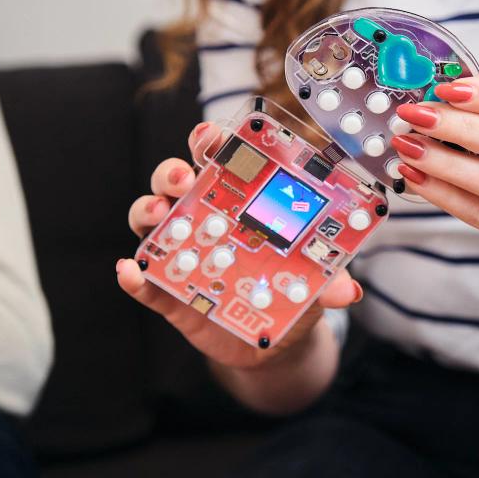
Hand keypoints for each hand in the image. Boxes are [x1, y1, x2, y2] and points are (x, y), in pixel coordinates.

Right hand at [117, 122, 362, 369]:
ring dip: (147, 210)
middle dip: (173, 171)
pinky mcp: (167, 293)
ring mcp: (180, 253)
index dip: (209, 140)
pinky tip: (129, 270)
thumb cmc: (292, 292)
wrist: (274, 344)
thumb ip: (328, 279)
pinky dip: (132, 275)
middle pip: (175, 181)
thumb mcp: (314, 282)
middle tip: (184, 177)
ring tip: (158, 214)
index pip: (218, 160)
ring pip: (150, 219)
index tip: (211, 135)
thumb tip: (348, 292)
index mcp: (237, 201)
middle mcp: (202, 218)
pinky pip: (143, 281)